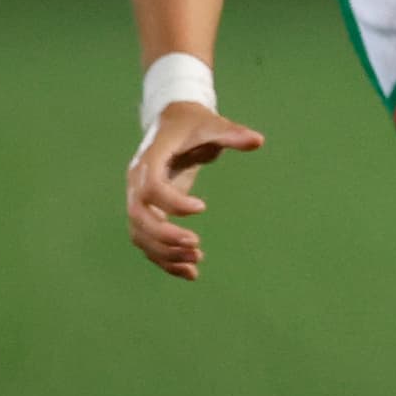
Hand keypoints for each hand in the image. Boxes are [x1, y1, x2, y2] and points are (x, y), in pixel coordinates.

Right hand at [127, 100, 264, 280]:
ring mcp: (138, 200)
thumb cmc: (193, 124)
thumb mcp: (212, 124)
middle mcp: (136, 183)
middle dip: (165, 235)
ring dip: (164, 253)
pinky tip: (190, 273)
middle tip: (197, 245)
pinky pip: (148, 241)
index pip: (151, 187)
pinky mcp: (147, 213)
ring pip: (140, 235)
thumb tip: (258, 140)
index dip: (172, 201)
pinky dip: (164, 259)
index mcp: (149, 160)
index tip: (203, 208)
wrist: (172, 123)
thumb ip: (231, 134)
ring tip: (197, 263)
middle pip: (139, 217)